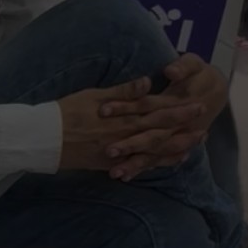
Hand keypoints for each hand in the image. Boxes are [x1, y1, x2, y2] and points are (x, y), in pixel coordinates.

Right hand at [57, 77, 203, 172]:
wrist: (43, 138)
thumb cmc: (65, 112)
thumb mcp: (92, 95)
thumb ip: (122, 91)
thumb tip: (147, 82)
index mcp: (122, 117)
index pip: (157, 112)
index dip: (179, 109)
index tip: (197, 105)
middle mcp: (124, 136)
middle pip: (160, 133)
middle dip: (182, 130)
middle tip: (204, 127)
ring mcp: (117, 152)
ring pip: (152, 151)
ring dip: (173, 148)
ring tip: (191, 146)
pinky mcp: (108, 164)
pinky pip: (136, 165)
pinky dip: (153, 163)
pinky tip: (166, 162)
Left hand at [97, 54, 226, 179]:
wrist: (216, 93)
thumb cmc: (199, 77)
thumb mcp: (194, 66)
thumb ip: (182, 67)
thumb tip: (170, 71)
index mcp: (175, 103)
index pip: (146, 105)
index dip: (125, 107)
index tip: (102, 110)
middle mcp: (175, 125)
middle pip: (150, 135)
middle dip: (130, 144)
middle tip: (108, 151)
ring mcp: (175, 137)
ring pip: (153, 153)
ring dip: (135, 163)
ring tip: (114, 173)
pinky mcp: (173, 146)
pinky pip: (159, 160)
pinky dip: (143, 168)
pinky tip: (125, 177)